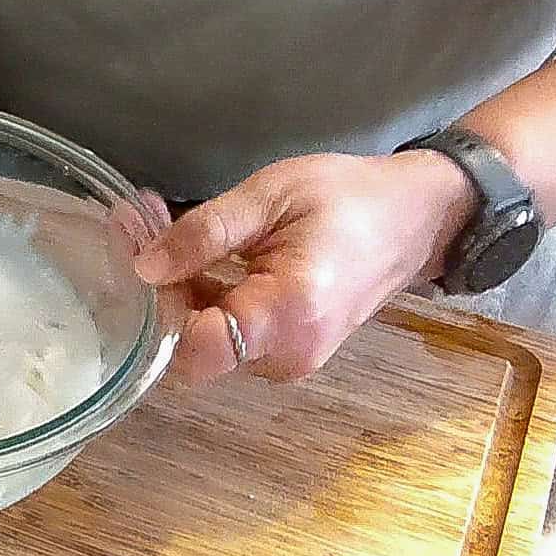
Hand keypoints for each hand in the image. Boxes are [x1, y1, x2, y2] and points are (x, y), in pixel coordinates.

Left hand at [132, 151, 477, 383]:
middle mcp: (287, 354)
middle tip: (136, 222)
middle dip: (160, 286)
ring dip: (178, 285)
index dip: (158, 306)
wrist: (418, 218)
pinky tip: (188, 247)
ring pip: (208, 337)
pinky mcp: (287, 350)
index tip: (140, 252)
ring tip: (156, 221)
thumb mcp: (270, 196)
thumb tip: (143, 267)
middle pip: (194, 343)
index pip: (196, 350)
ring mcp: (289, 359)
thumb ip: (204, 233)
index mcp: (286, 315)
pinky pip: (231, 332)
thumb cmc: (348, 198)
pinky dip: (204, 293)